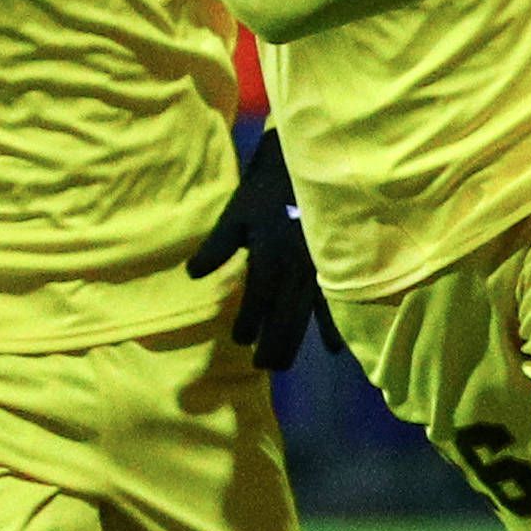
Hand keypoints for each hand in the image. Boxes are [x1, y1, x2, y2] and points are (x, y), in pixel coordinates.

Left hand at [183, 124, 317, 373]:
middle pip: (283, 317)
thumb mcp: (235, 215)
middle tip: (264, 366)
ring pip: (307, 314)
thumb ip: (217, 247)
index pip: (256, 302)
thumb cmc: (267, 188)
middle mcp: (295, 270)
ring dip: (296, 340)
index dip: (248, 324)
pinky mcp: (336, 263)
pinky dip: (332, 324)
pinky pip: (334, 301)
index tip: (240, 340)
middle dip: (273, 344)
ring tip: (287, 363)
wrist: (310, 164)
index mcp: (269, 259)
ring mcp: (319, 268)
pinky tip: (334, 345)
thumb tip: (194, 274)